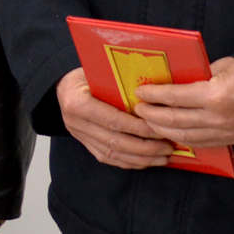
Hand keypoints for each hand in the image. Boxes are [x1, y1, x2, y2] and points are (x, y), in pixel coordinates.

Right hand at [57, 68, 180, 169]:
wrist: (65, 88)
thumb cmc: (87, 75)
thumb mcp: (99, 72)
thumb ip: (119, 83)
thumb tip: (154, 92)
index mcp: (77, 103)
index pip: (112, 120)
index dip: (138, 127)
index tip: (159, 128)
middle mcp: (75, 123)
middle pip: (115, 141)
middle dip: (145, 147)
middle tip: (168, 146)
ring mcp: (80, 136)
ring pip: (114, 154)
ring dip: (142, 158)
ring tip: (163, 157)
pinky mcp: (85, 145)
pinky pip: (110, 158)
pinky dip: (130, 162)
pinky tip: (148, 161)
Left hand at [134, 55, 233, 148]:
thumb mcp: (222, 66)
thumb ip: (198, 75)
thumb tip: (175, 81)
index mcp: (215, 96)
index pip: (175, 98)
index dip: (155, 95)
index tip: (141, 92)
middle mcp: (218, 118)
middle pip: (175, 120)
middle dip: (153, 115)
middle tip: (139, 109)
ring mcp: (225, 132)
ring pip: (185, 136)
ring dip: (164, 130)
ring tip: (150, 122)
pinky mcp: (232, 140)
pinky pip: (201, 142)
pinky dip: (183, 138)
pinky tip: (171, 133)